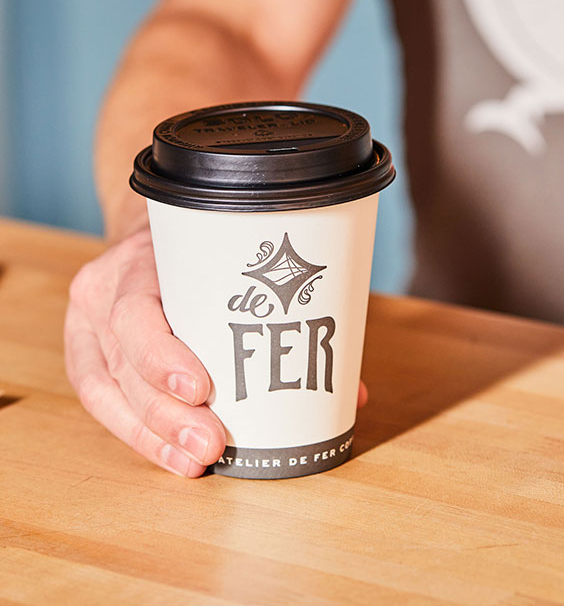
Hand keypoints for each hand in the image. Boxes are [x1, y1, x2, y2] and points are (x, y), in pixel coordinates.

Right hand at [65, 226, 368, 476]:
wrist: (152, 230)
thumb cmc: (205, 249)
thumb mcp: (232, 256)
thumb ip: (283, 309)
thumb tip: (349, 392)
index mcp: (137, 261)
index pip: (136, 314)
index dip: (162, 357)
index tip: (203, 389)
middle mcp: (102, 293)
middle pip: (125, 365)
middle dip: (169, 414)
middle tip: (213, 444)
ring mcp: (86, 326)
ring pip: (110, 393)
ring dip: (155, 436)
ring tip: (197, 461)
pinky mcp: (85, 354)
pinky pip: (104, 403)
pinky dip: (141, 435)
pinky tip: (174, 457)